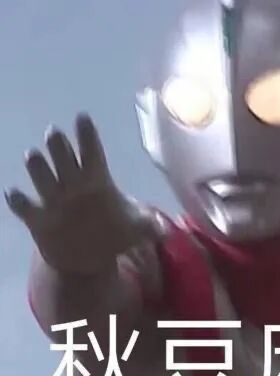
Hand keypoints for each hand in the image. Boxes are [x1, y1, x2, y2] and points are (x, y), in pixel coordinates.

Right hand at [5, 114, 157, 274]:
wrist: (90, 258)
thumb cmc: (114, 233)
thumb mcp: (136, 229)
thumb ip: (150, 225)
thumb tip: (167, 230)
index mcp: (98, 181)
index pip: (92, 153)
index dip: (88, 137)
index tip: (82, 117)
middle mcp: (74, 185)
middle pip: (64, 158)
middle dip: (59, 146)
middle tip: (54, 133)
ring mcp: (54, 201)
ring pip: (42, 176)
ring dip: (38, 167)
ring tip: (34, 156)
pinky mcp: (38, 220)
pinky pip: (25, 207)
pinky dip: (19, 201)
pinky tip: (15, 194)